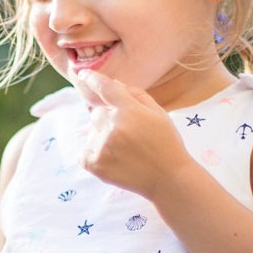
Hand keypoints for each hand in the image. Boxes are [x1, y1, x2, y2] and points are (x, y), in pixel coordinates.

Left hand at [74, 70, 192, 198]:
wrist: (169, 179)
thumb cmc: (166, 143)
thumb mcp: (159, 114)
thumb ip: (136, 95)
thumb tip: (113, 83)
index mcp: (130, 111)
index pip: (106, 88)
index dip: (93, 79)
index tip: (83, 74)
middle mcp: (113, 126)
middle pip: (97, 113)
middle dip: (108, 119)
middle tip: (128, 134)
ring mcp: (103, 146)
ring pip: (92, 133)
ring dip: (103, 137)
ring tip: (126, 151)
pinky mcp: (96, 165)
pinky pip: (84, 153)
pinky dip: (94, 155)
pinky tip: (113, 160)